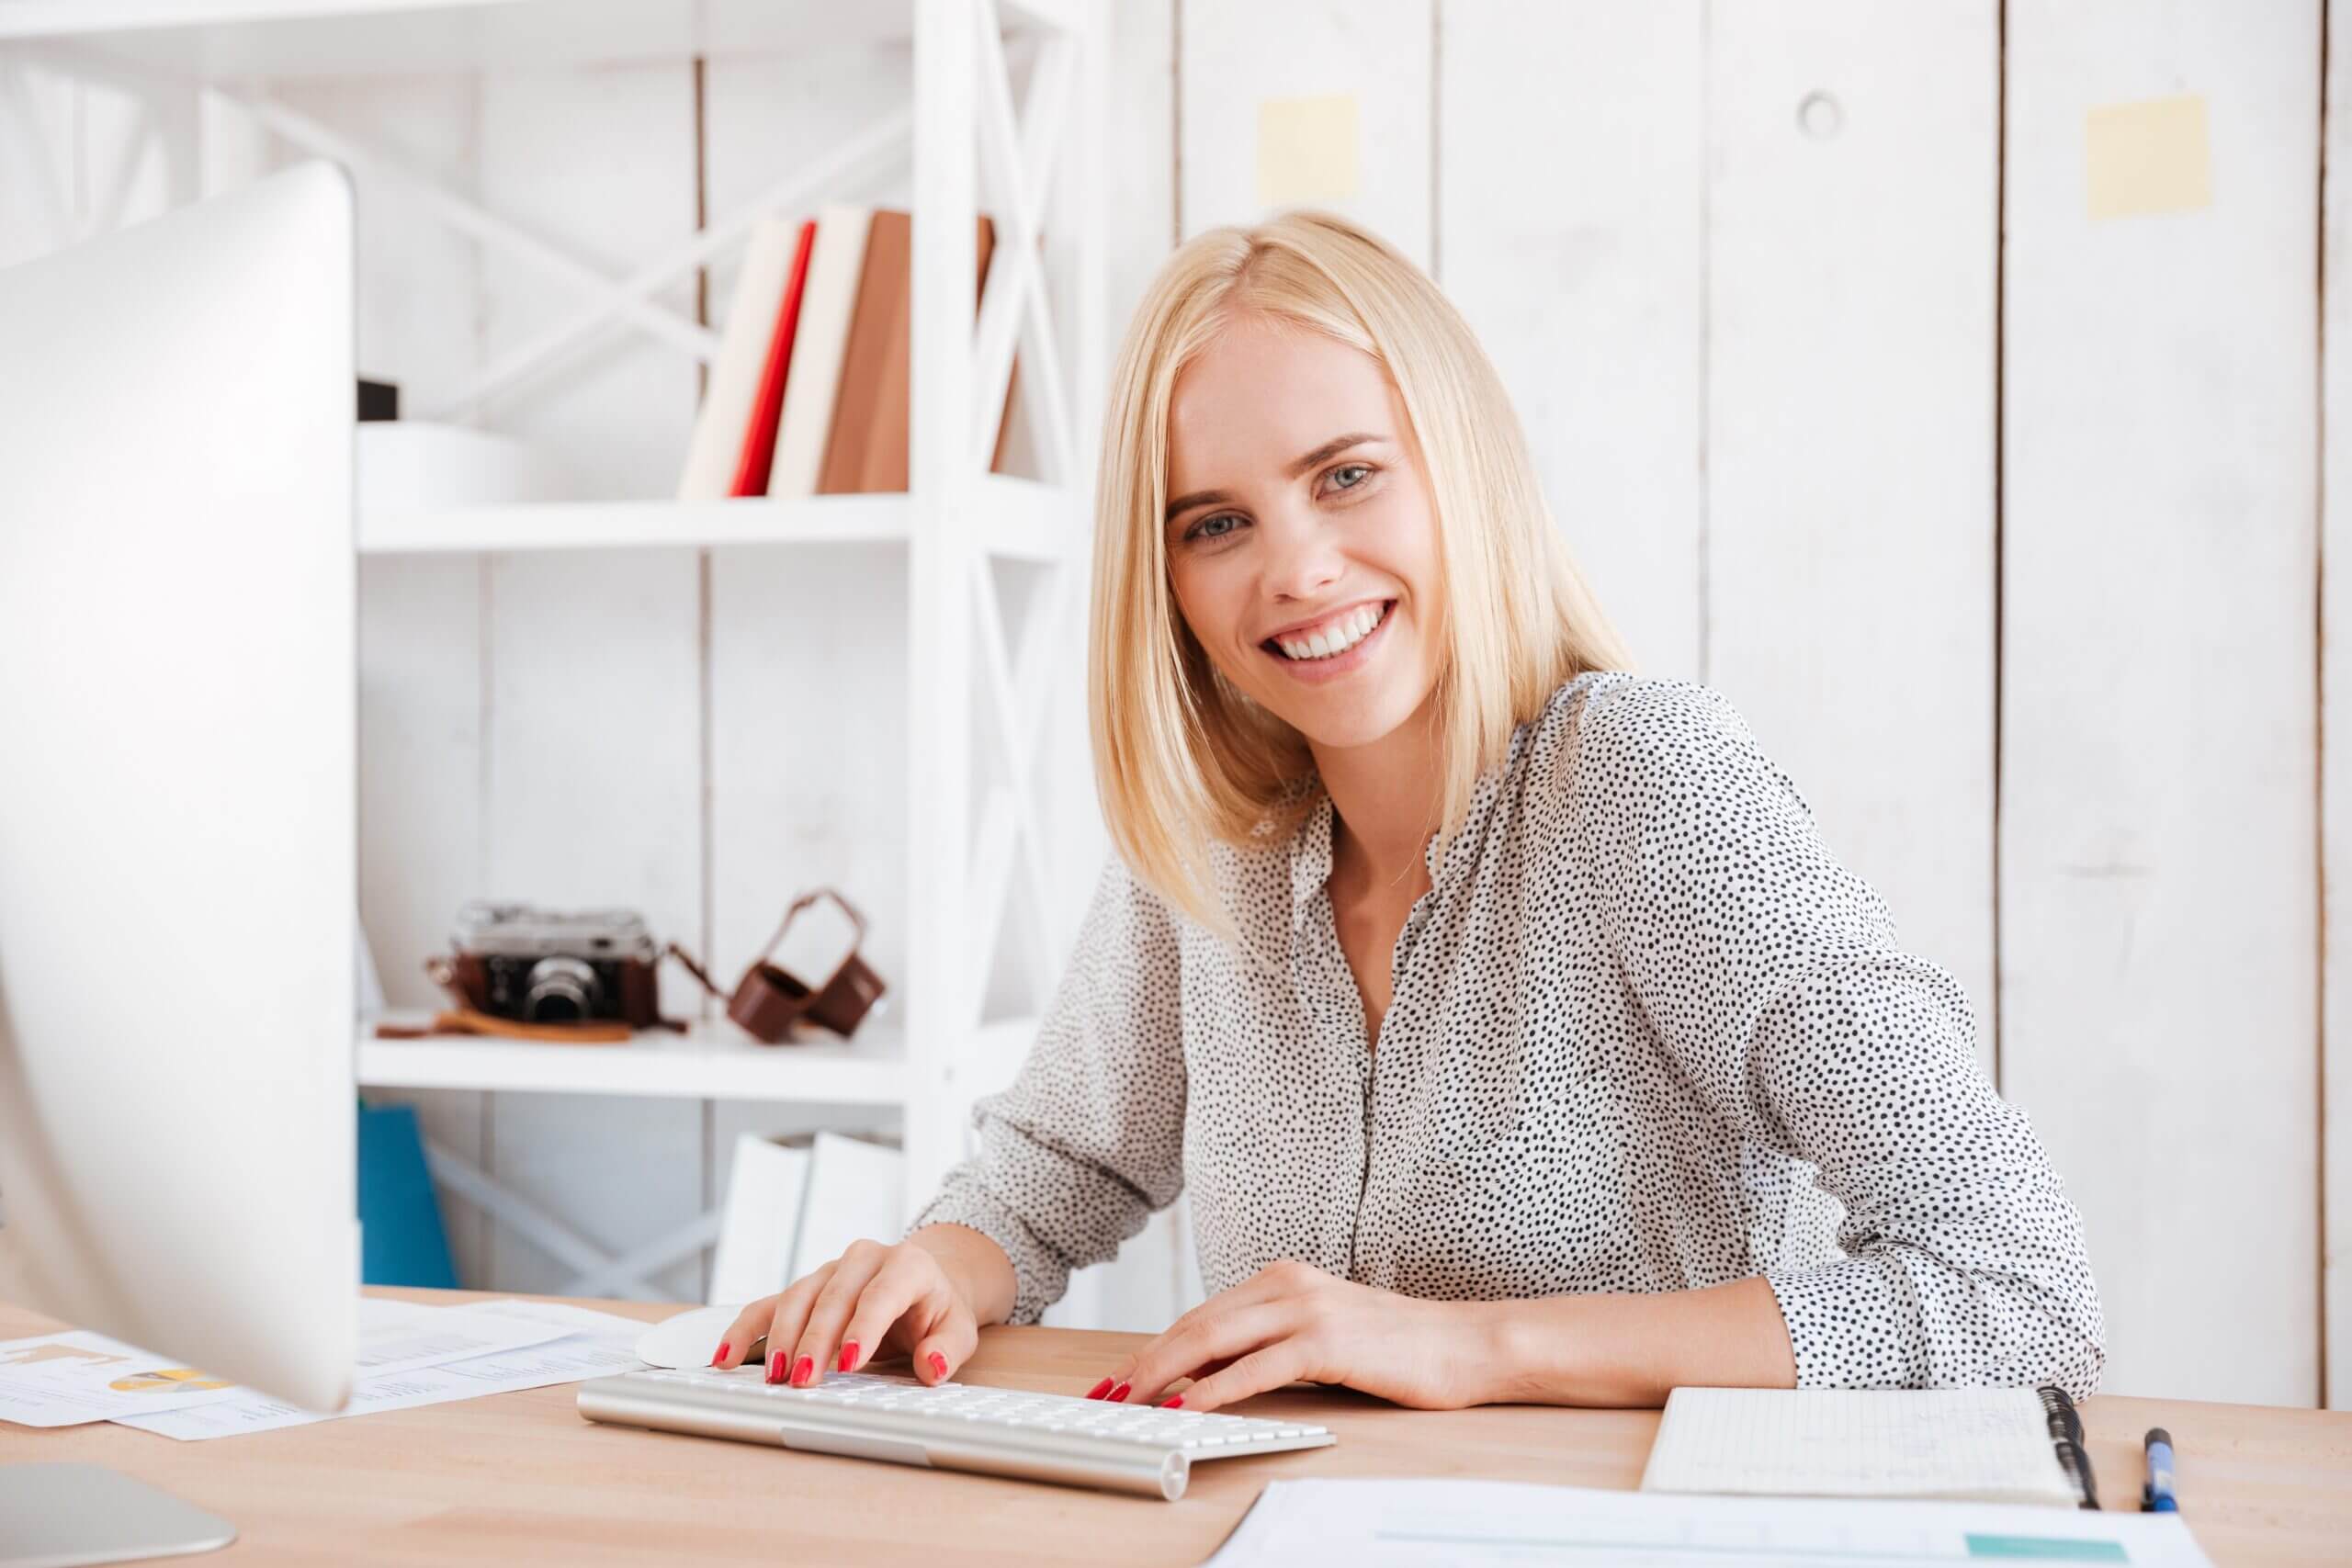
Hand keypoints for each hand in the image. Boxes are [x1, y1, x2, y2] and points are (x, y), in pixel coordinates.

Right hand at [708, 1237, 978, 1389]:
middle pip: (832, 1298)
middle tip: (804, 1381)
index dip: (864, 1328)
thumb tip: (932, 1366)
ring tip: (776, 1376)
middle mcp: (863, 1259)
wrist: (926, 1280)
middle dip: (815, 1340)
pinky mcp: (805, 1289)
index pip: (880, 1295)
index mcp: (907, 1265)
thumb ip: (947, 1349)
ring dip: (782, 1338)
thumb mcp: (958, 1329)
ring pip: (797, 1298)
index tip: (850, 1362)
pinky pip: (768, 1306)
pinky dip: (746, 1331)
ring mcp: (829, 1271)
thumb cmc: (938, 1309)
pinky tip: (726, 1358)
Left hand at [1082, 1259, 1501, 1412]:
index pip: (1202, 1313)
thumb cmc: (1396, 1346)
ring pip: (1215, 1338)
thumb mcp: (1320, 1334)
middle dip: (1146, 1359)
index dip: (1155, 1345)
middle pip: (1196, 1323)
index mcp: (1283, 1278)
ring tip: (1133, 1399)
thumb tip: (1204, 1375)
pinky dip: (1215, 1387)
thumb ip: (1267, 1343)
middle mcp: (1288, 1284)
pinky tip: (1189, 1404)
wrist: (1464, 1345)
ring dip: (1165, 1372)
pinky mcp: (1328, 1341)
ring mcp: (1308, 1309)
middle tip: (1109, 1391)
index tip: (1121, 1374)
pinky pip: (1257, 1367)